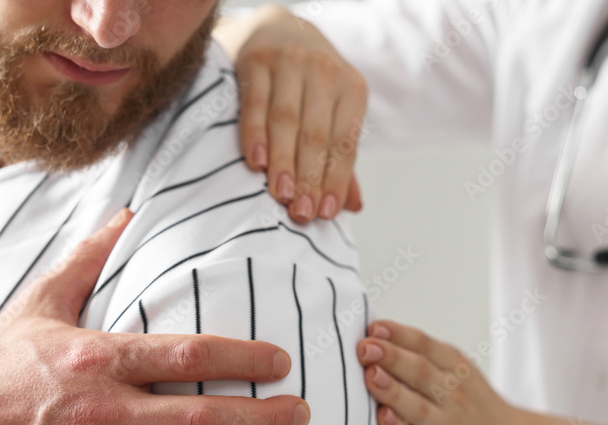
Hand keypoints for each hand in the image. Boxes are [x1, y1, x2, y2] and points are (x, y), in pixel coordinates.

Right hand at [0, 209, 306, 424]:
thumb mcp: (38, 301)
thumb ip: (87, 259)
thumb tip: (127, 214)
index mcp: (98, 357)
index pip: (188, 354)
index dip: (244, 358)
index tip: (281, 362)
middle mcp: (101, 410)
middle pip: (199, 417)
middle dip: (261, 417)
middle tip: (301, 414)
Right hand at [215, 4, 366, 222]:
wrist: (276, 28)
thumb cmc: (307, 84)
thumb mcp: (331, 112)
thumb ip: (338, 159)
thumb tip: (352, 206)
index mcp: (351, 88)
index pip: (344, 142)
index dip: (335, 179)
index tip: (324, 213)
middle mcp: (325, 71)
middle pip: (316, 134)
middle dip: (309, 178)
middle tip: (301, 212)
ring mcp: (290, 62)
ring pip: (287, 120)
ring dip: (284, 162)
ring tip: (281, 195)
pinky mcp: (256, 60)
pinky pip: (255, 103)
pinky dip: (255, 135)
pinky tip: (256, 163)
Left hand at [356, 320, 524, 424]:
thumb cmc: (467, 402)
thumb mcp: (456, 370)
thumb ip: (419, 353)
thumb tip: (375, 335)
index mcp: (457, 369)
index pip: (426, 347)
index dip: (399, 335)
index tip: (374, 328)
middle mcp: (454, 397)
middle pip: (421, 374)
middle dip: (392, 358)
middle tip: (366, 348)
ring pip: (417, 408)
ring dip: (392, 391)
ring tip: (371, 375)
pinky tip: (382, 416)